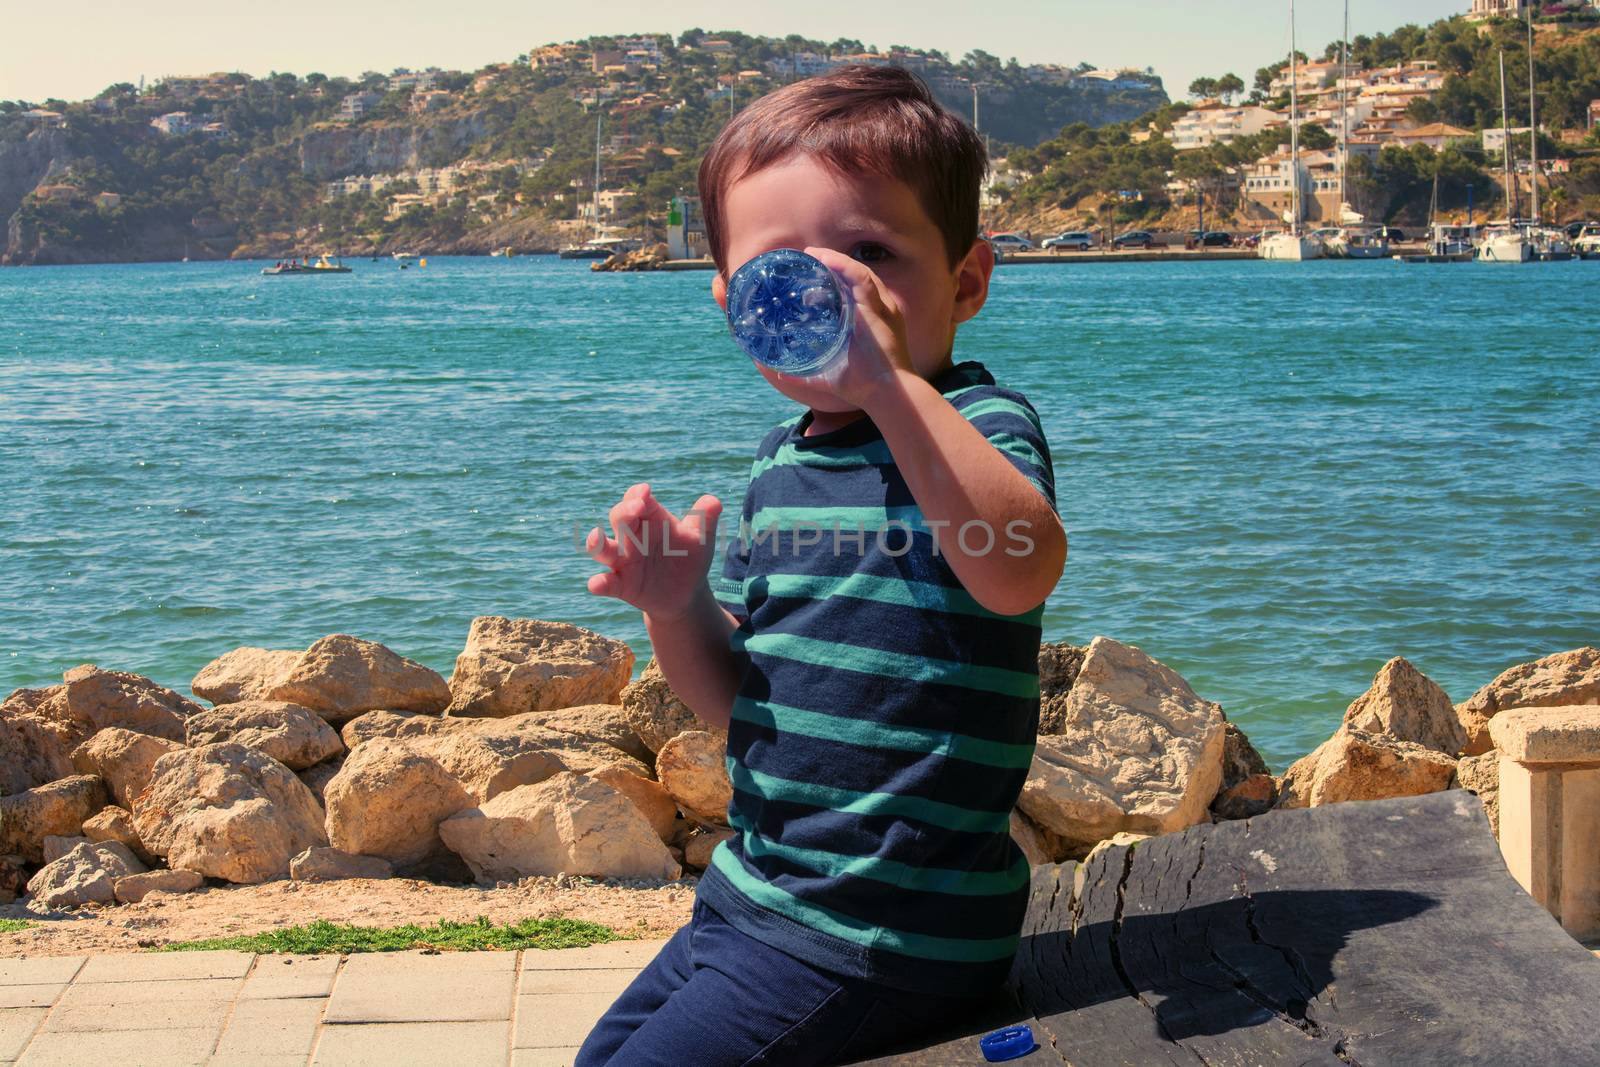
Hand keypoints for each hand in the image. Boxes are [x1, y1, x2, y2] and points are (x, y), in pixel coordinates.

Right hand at [585, 484, 723, 621]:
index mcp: (650, 519)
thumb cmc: (689, 559)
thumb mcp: (701, 539)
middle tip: (636, 508)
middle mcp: (632, 537)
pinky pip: (607, 583)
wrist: (686, 594)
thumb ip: (705, 519)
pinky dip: (600, 583)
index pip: (638, 500)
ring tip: (596, 538)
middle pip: (620, 518)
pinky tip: (597, 584)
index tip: (645, 492)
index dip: (638, 495)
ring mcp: (624, 560)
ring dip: (598, 544)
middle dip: (624, 512)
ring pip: (604, 548)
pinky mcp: (621, 584)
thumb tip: (714, 502)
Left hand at [770, 246, 913, 411]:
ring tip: (812, 254)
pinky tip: (826, 259)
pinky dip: (844, 266)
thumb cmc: (862, 387)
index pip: (850, 288)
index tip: (809, 273)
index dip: (832, 276)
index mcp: (867, 319)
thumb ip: (805, 374)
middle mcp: (876, 309)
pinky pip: (861, 279)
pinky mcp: (879, 310)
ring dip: (834, 259)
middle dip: (831, 263)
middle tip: (807, 258)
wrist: (885, 394)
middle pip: (853, 275)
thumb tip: (782, 373)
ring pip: (857, 272)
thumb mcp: (828, 376)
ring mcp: (879, 307)